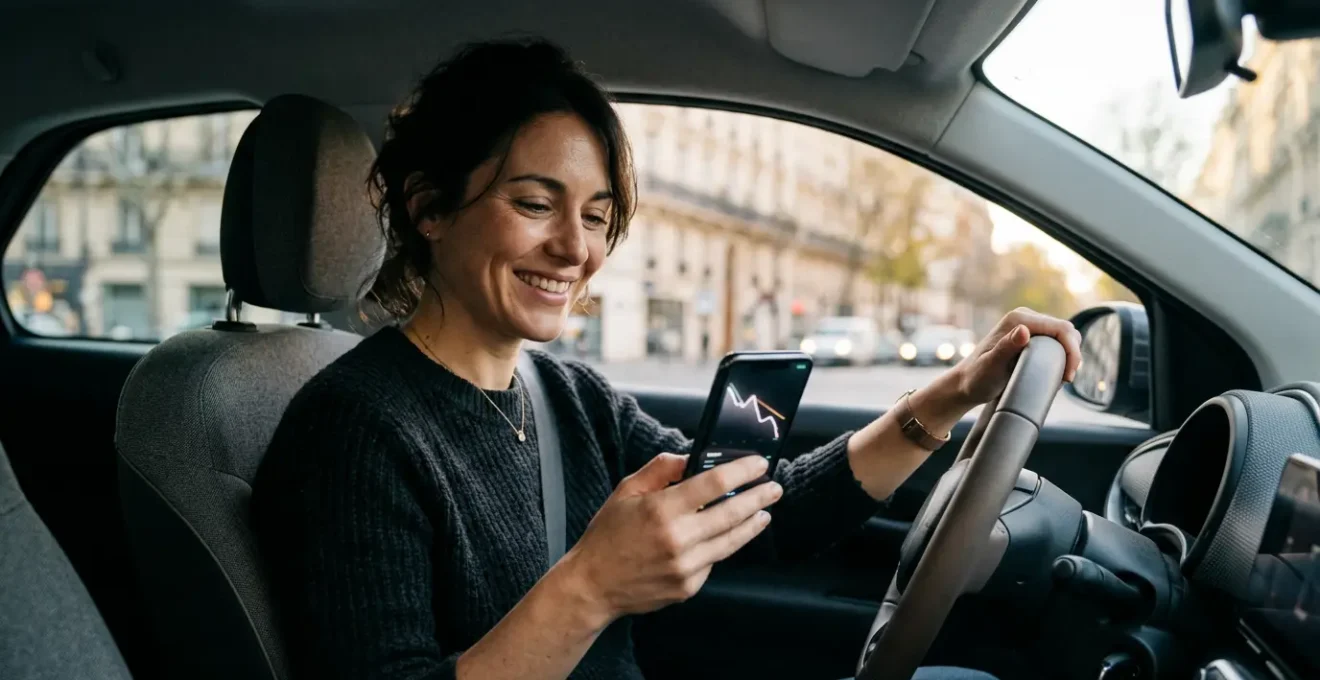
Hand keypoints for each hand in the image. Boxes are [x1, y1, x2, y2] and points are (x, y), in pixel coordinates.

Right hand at [562, 453, 781, 624]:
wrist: (593, 585)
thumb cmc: (607, 536)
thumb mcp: (626, 491)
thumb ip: (661, 469)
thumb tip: (690, 458)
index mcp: (662, 509)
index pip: (714, 484)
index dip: (742, 471)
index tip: (758, 464)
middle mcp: (678, 538)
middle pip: (732, 513)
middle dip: (758, 497)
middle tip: (774, 488)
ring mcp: (686, 566)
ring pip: (731, 541)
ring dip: (752, 524)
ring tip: (763, 512)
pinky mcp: (689, 586)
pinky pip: (714, 561)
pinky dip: (722, 546)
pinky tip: (728, 536)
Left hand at [950, 307, 1083, 405]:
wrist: (966, 384)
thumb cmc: (976, 377)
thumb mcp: (991, 365)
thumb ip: (1006, 347)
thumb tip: (1025, 330)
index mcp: (1019, 319)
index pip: (1060, 328)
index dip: (1072, 350)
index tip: (1068, 375)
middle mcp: (1025, 318)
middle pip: (1066, 331)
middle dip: (1073, 354)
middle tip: (1066, 379)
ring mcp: (1028, 328)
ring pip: (1063, 337)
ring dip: (1069, 356)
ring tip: (1061, 378)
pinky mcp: (1030, 339)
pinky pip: (1056, 343)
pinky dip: (1062, 357)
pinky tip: (1056, 373)